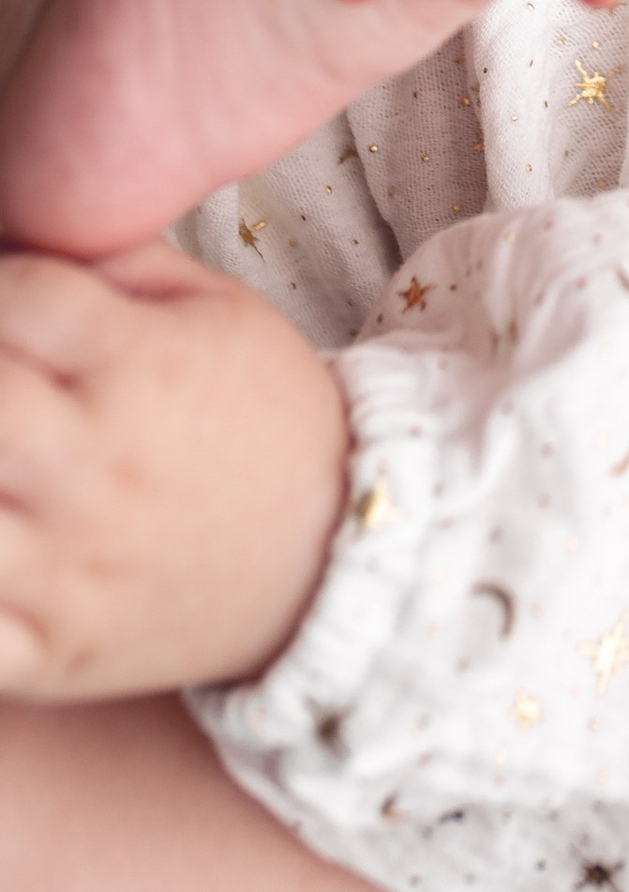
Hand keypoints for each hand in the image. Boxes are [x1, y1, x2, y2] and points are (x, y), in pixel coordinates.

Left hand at [0, 245, 346, 698]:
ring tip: (4, 457)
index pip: (14, 295)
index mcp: (144, 367)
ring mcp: (68, 568)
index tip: (3, 295)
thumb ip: (112, 265)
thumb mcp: (216, 309)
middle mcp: (99, 465)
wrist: (332, 551)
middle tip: (4, 374)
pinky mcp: (51, 653)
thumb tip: (12, 239)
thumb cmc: (263, 414)